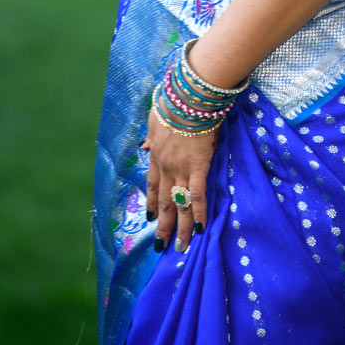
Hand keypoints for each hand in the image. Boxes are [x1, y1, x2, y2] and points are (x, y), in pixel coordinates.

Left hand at [143, 113, 219, 253]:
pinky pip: (198, 194)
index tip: (151, 218)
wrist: (187, 98)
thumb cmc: (173, 103)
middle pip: (164, 200)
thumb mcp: (155, 119)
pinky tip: (199, 228)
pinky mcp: (198, 167)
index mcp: (156, 154)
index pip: (153, 184)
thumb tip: (144, 146)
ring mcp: (181, 168)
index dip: (152, 202)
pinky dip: (198, 212)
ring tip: (179, 246)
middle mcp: (166, 166)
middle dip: (163, 224)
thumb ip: (151, 135)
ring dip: (179, 227)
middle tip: (161, 245)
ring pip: (179, 203)